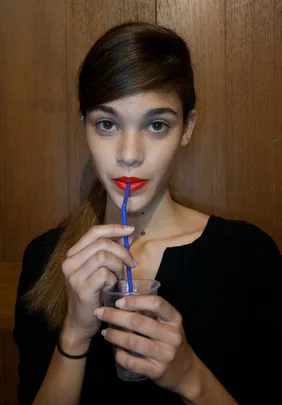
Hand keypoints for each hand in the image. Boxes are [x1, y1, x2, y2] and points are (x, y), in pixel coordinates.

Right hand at [61, 224, 136, 342]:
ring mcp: (74, 275)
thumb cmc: (94, 294)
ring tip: (121, 279)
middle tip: (132, 264)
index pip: (94, 232)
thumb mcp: (102, 269)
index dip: (113, 228)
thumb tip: (127, 235)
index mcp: (74, 253)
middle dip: (122, 251)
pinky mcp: (81, 289)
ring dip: (118, 267)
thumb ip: (112, 252)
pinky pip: (104, 275)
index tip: (130, 230)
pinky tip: (114, 289)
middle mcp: (70, 262)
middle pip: (102, 243)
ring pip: (104, 257)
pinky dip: (114, 280)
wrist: (81, 322)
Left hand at [94, 295, 194, 392]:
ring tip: (105, 332)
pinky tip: (116, 351)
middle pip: (139, 322)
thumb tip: (124, 299)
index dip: (136, 301)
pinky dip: (121, 356)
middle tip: (100, 313)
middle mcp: (172, 335)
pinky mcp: (157, 371)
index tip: (118, 302)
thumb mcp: (167, 323)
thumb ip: (150, 312)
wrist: (185, 371)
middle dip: (115, 316)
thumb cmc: (170, 340)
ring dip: (115, 335)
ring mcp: (166, 354)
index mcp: (174, 319)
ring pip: (133, 342)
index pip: (157, 303)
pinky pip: (133, 362)